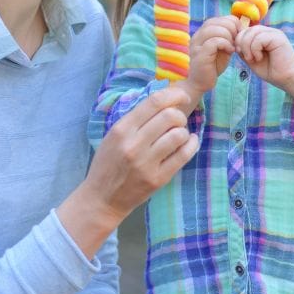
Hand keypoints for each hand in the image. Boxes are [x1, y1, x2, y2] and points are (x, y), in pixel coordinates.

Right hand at [59, 85, 199, 256]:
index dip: (174, 95)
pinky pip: (184, 155)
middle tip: (178, 121)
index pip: (154, 102)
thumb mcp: (113, 136)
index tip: (182, 96)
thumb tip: (164, 101)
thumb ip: (135, 120)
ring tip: (179, 135)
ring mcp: (147, 163)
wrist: (102, 198)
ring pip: (178, 135)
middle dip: (179, 115)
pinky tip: (189, 142)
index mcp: (121, 129)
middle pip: (169, 116)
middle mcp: (134, 144)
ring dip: (183, 131)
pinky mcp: (159, 179)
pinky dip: (191, 145)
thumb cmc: (108, 164)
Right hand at [179, 15, 237, 108]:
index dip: (232, 24)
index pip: (219, 18)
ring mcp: (196, 44)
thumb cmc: (212, 66)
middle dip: (232, 30)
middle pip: (217, 21)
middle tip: (236, 42)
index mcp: (202, 32)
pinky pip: (214, 41)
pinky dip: (226, 45)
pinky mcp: (199, 54)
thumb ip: (228, 37)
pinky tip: (230, 52)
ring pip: (215, 29)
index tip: (238, 36)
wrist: (200, 83)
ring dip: (229, 37)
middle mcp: (197, 35)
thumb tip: (240, 27)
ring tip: (233, 48)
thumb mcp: (222, 48)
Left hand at [235, 24, 293, 94]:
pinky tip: (259, 58)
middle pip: (247, 29)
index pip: (245, 30)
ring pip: (252, 32)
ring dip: (248, 47)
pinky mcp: (278, 38)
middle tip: (246, 57)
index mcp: (263, 35)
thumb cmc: (271, 70)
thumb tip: (234, 42)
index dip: (239, 40)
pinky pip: (260, 38)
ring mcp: (274, 33)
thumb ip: (244, 49)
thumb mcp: (251, 58)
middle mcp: (269, 32)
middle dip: (241, 43)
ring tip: (252, 58)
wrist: (287, 78)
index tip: (240, 53)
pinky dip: (255, 49)